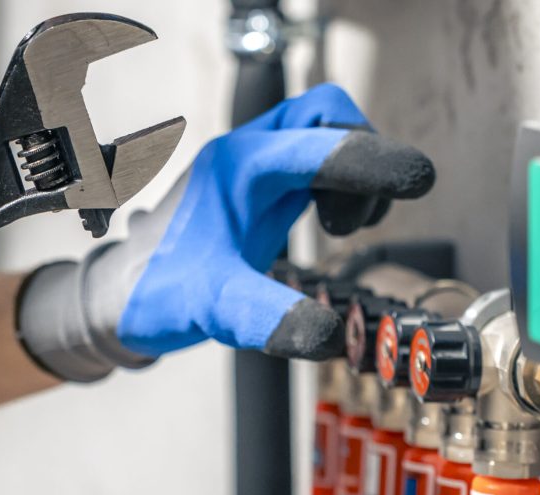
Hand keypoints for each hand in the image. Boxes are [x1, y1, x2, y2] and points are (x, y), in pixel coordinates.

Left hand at [18, 84, 434, 380]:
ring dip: (353, 169)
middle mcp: (246, 155)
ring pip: (323, 130)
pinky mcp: (260, 184)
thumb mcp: (213, 309)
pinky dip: (339, 181)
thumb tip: (329, 335)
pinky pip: (314, 157)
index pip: (317, 143)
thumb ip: (266, 317)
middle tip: (354, 220)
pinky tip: (330, 222)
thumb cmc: (157, 293)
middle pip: (326, 114)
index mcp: (237, 169)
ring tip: (340, 225)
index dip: (373, 158)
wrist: (121, 294)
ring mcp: (254, 164)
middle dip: (364, 158)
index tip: (418, 180)